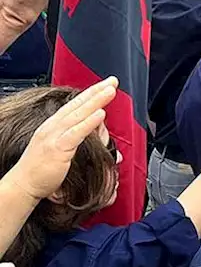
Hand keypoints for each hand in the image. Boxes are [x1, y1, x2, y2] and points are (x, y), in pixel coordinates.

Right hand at [9, 77, 114, 200]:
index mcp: (53, 126)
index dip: (90, 93)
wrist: (22, 185)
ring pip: (78, 115)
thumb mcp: (62, 150)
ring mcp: (54, 136)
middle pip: (77, 105)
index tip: (106, 84)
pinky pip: (75, 133)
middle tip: (113, 81)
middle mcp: (53, 127)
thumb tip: (103, 135)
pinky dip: (88, 122)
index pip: (74, 105)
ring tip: (110, 91)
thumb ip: (82, 139)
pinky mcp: (57, 148)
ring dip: (96, 102)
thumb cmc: (41, 170)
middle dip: (96, 92)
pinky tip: (100, 114)